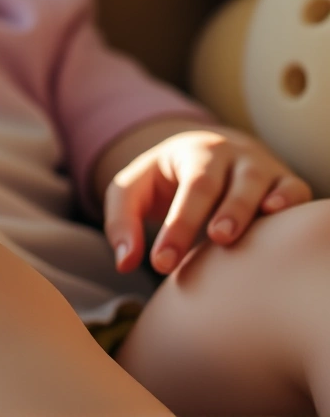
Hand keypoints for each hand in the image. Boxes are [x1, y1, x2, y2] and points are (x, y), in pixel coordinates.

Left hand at [103, 126, 313, 273]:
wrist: (207, 153)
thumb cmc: (166, 180)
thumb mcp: (133, 190)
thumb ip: (122, 222)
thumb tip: (124, 262)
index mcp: (193, 153)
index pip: (189, 189)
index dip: (178, 226)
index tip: (162, 264)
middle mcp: (231, 155)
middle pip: (230, 182)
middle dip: (225, 211)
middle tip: (216, 238)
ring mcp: (261, 167)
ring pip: (264, 184)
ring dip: (253, 210)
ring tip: (239, 235)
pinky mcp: (285, 181)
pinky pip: (295, 189)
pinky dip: (291, 201)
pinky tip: (278, 216)